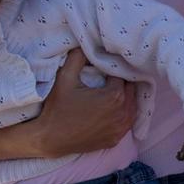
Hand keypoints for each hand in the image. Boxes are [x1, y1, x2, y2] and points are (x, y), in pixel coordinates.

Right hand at [12, 50, 142, 159]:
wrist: (50, 139)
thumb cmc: (58, 107)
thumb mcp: (65, 78)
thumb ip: (77, 57)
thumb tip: (84, 44)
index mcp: (114, 96)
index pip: (124, 75)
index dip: (115, 69)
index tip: (106, 67)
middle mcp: (123, 113)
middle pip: (132, 90)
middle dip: (123, 82)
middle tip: (111, 77)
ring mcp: (120, 129)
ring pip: (133, 107)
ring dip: (126, 98)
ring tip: (113, 91)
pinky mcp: (116, 139)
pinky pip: (127, 122)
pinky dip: (123, 114)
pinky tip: (113, 109)